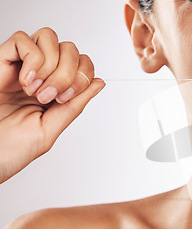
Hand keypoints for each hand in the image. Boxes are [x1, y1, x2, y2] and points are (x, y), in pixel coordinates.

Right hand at [0, 28, 104, 183]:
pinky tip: (24, 81)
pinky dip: (31, 60)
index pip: (83, 63)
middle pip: (71, 49)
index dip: (83, 76)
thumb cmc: (13, 146)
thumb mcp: (52, 128)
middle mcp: (42, 73)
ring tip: (34, 90)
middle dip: (67, 74)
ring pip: (49, 37)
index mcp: (57, 88)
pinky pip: (23, 40)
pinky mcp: (2, 59)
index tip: (64, 99)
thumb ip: (76, 104)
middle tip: (48, 97)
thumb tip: (99, 83)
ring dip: (50, 65)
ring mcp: (22, 64)